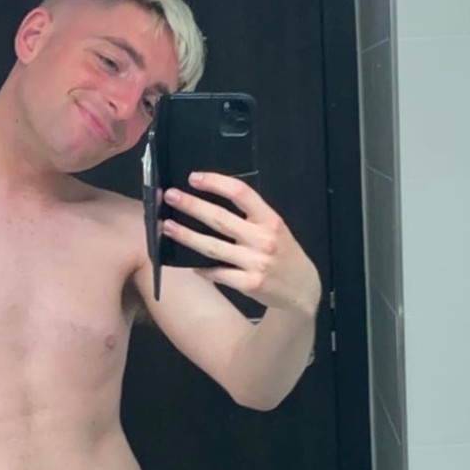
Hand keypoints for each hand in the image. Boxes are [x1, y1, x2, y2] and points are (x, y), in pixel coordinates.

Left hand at [161, 173, 321, 315]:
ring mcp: (256, 263)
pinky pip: (217, 273)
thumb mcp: (277, 229)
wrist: (303, 291)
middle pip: (220, 218)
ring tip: (166, 226)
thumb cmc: (285, 254)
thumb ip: (252, 217)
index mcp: (271, 220)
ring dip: (186, 235)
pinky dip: (200, 267)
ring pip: (212, 247)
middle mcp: (264, 239)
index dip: (216, 183)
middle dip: (191, 206)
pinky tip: (186, 261)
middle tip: (170, 196)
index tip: (194, 178)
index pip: (241, 193)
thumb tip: (213, 201)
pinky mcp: (249, 284)